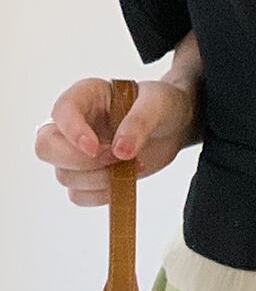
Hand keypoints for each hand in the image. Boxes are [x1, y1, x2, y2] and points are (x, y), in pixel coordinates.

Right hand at [34, 75, 200, 206]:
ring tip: (134, 165)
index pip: (61, 112)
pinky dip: (102, 195)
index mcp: (85, 96)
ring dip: (99, 179)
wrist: (174, 126)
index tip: (95, 148)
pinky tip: (126, 180)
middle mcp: (73, 124)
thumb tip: (121, 150)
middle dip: (79, 161)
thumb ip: (140, 122)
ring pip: (64, 176)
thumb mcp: (158, 104)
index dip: (72, 132)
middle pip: (46, 148)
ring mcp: (77, 152)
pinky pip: (79, 195)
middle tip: (117, 159)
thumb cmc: (162, 105)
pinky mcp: (89, 175)